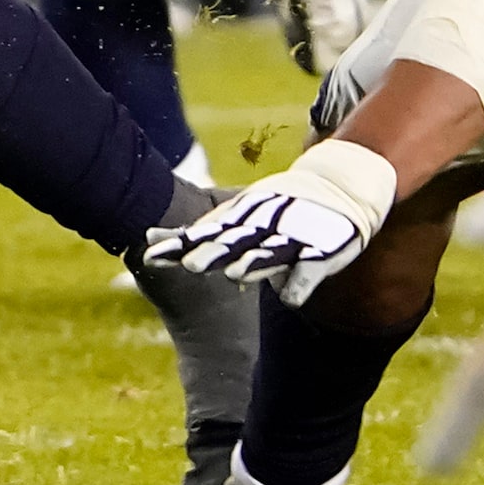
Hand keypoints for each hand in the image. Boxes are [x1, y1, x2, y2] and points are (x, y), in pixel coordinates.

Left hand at [143, 139, 399, 307]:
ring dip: (253, 264)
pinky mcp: (321, 253)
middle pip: (232, 244)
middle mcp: (260, 230)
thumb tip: (146, 236)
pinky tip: (288, 298)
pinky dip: (298, 284)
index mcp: (237, 223)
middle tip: (190, 264)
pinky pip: (307, 272)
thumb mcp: (230, 217)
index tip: (149, 257)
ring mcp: (291, 240)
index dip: (178, 246)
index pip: (202, 235)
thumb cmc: (271, 210)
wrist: (337, 187)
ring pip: (269, 255)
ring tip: (235, 274)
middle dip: (212, 253)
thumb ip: (191, 233)